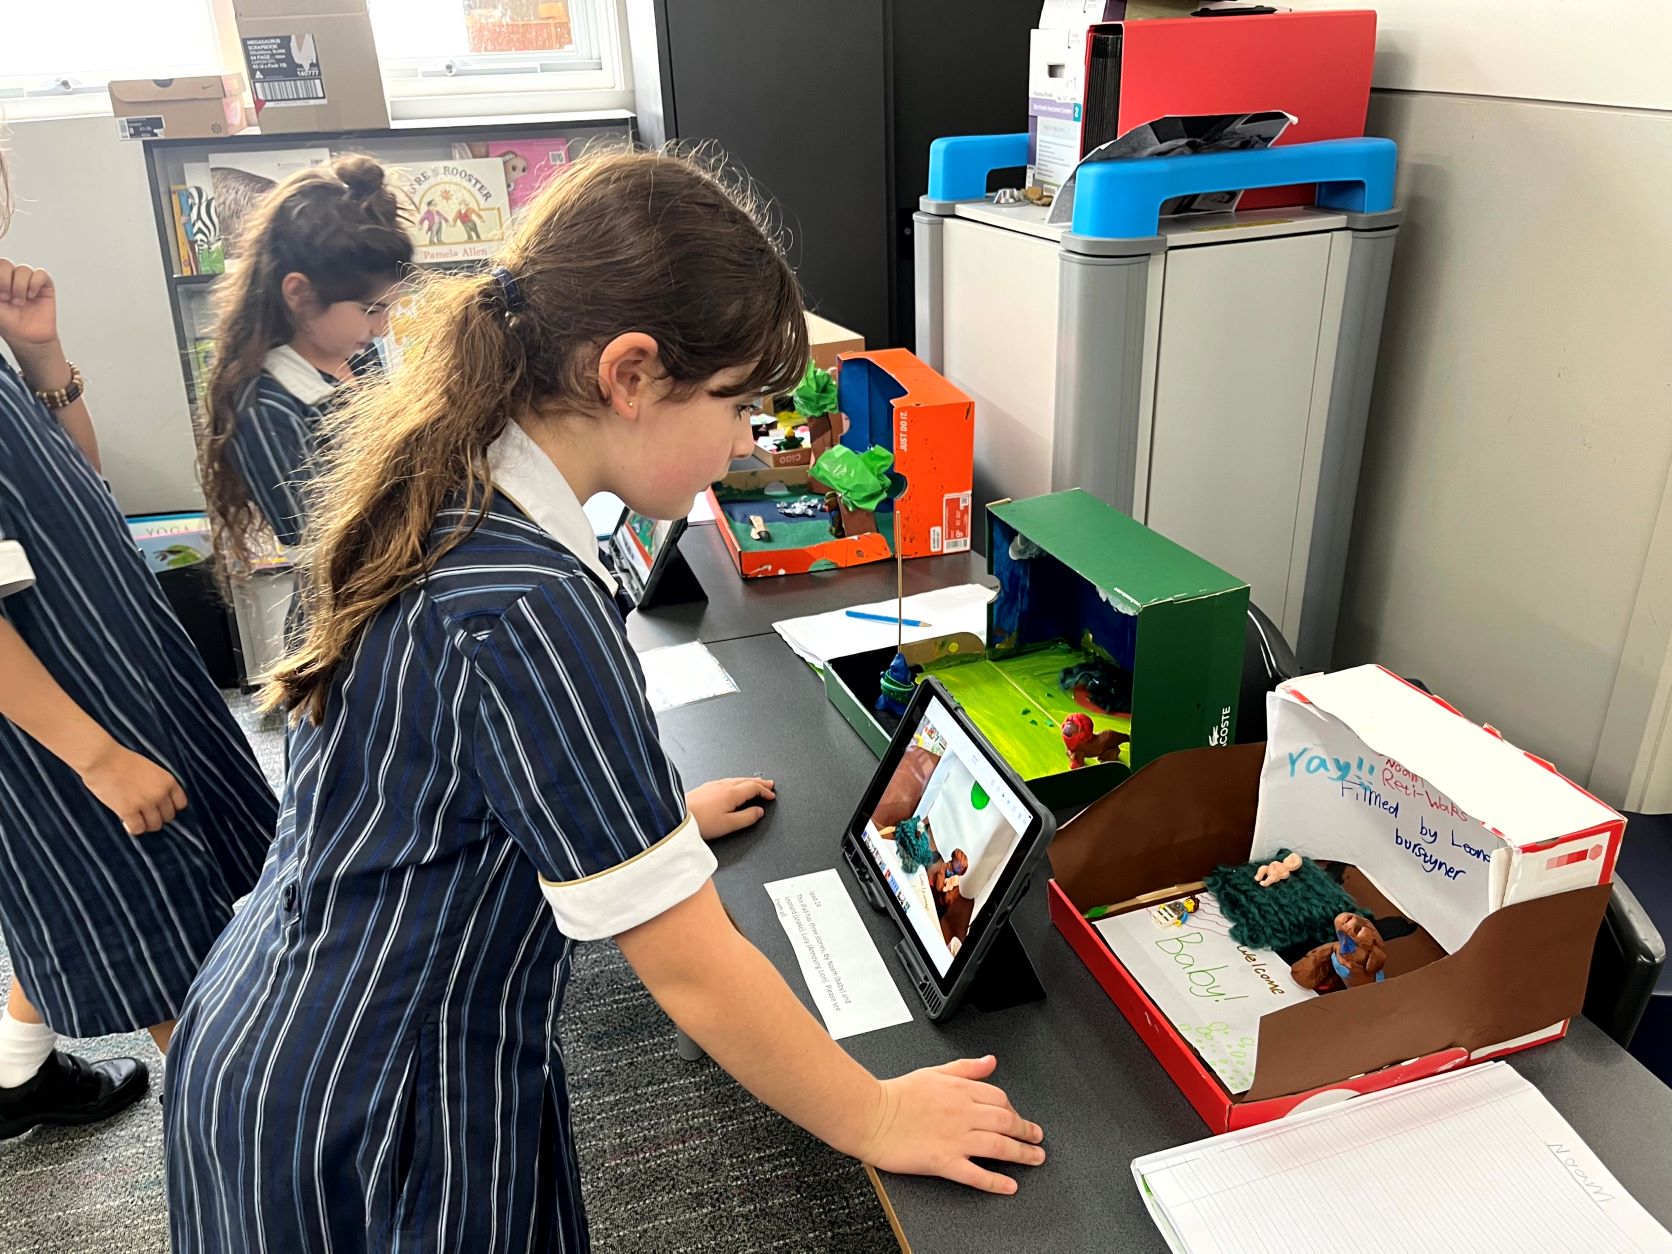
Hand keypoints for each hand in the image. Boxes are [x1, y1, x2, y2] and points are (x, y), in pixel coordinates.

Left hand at [0, 260, 60, 356]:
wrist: (27, 338)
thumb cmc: (7, 323)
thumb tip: (0, 283)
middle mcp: (12, 278)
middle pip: (5, 263)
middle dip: (4, 281)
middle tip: (6, 298)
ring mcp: (28, 281)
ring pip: (23, 269)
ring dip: (19, 287)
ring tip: (20, 302)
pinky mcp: (45, 286)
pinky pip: (41, 274)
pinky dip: (35, 284)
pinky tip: (32, 296)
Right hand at [78, 740, 187, 834]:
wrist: (101, 759)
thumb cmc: (121, 760)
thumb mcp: (150, 769)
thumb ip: (158, 784)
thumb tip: (158, 801)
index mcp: (168, 781)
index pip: (180, 804)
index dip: (170, 808)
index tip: (161, 810)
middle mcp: (160, 793)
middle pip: (168, 817)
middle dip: (157, 817)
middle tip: (145, 815)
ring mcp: (145, 802)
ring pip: (154, 825)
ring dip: (145, 825)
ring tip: (136, 819)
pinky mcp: (128, 810)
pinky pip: (138, 829)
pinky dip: (133, 828)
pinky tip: (126, 821)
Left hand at [686, 776, 775, 840]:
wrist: (677, 818)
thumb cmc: (700, 822)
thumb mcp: (729, 825)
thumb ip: (747, 817)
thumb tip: (759, 812)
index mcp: (731, 793)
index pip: (753, 787)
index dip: (765, 791)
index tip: (771, 794)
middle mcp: (722, 786)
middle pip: (746, 780)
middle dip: (759, 782)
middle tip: (769, 784)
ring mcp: (713, 785)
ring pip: (736, 779)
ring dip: (748, 781)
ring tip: (755, 783)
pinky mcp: (705, 788)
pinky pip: (727, 781)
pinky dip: (737, 782)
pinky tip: (734, 786)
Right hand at [857, 1056, 1044, 1193]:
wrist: (870, 1115)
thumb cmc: (897, 1095)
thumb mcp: (934, 1071)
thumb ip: (966, 1068)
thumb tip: (990, 1061)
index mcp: (960, 1090)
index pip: (1000, 1098)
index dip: (1014, 1108)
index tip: (1018, 1117)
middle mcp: (962, 1114)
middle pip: (1005, 1121)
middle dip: (1026, 1131)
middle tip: (1037, 1139)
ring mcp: (955, 1139)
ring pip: (998, 1146)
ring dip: (1021, 1154)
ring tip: (1034, 1159)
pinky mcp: (943, 1161)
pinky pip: (976, 1174)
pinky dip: (995, 1182)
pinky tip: (1008, 1185)